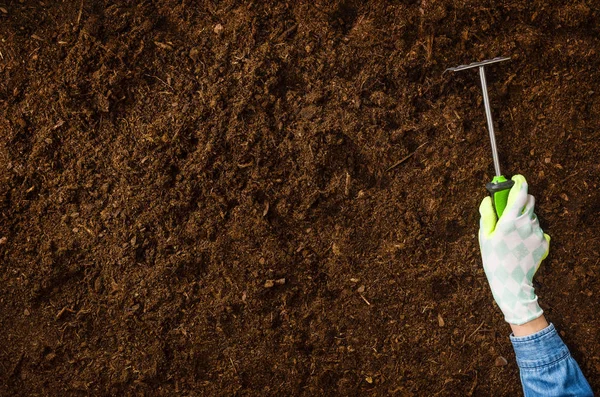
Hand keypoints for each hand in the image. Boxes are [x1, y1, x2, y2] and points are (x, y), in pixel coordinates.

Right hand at [478, 175, 549, 324]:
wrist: (511, 283)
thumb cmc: (494, 259)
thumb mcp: (484, 237)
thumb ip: (486, 215)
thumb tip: (487, 199)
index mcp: (509, 221)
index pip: (520, 193)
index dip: (519, 182)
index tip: (516, 179)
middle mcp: (526, 224)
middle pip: (529, 201)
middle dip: (521, 200)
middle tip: (510, 210)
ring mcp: (537, 233)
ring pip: (533, 216)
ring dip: (525, 218)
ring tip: (513, 234)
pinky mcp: (544, 242)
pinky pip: (539, 230)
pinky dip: (531, 232)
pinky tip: (522, 243)